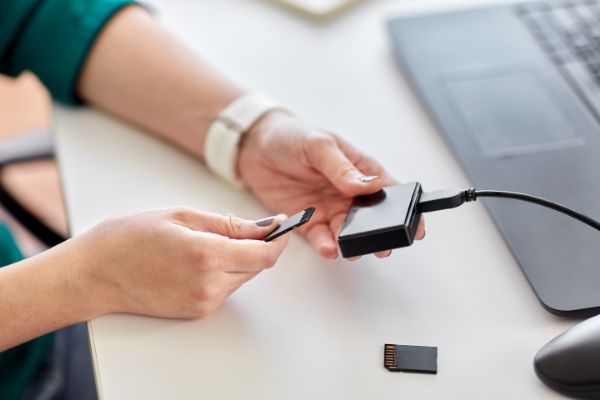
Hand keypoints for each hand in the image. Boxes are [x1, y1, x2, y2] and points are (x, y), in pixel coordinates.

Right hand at [75, 208, 287, 318]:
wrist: (96, 272)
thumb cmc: (131, 237)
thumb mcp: (183, 216)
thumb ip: (229, 224)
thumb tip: (263, 227)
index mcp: (207, 255)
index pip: (264, 254)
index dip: (279, 240)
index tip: (284, 226)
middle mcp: (209, 284)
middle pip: (257, 267)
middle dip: (258, 246)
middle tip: (247, 227)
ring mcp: (203, 301)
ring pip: (242, 278)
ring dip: (240, 259)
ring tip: (210, 242)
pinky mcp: (196, 311)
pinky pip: (225, 288)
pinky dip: (224, 272)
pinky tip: (200, 259)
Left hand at [238, 111, 424, 258]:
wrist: (254, 147)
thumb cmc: (291, 137)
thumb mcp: (319, 146)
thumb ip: (343, 169)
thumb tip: (370, 185)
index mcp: (360, 170)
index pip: (389, 191)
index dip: (405, 209)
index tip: (415, 226)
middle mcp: (348, 193)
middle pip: (372, 219)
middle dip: (379, 234)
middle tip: (383, 247)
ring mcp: (329, 208)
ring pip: (348, 233)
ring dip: (353, 244)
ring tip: (353, 250)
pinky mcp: (308, 221)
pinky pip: (322, 237)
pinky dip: (327, 245)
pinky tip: (330, 249)